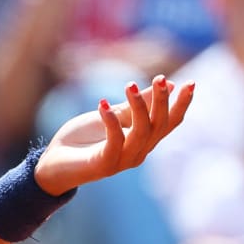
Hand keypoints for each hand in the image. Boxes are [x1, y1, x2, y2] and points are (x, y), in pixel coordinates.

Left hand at [33, 74, 194, 194]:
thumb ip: (134, 105)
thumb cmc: (83, 140)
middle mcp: (139, 152)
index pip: (169, 123)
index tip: (191, 83)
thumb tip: (166, 84)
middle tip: (160, 78)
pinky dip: (111, 122)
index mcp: (143, 141)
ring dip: (139, 107)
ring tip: (129, 85)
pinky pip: (115, 141)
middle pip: (159, 126)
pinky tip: (103, 104)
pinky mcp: (104, 164)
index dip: (181, 105)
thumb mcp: (111, 116)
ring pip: (142, 132)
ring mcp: (123, 160)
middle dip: (162, 101)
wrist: (53, 164)